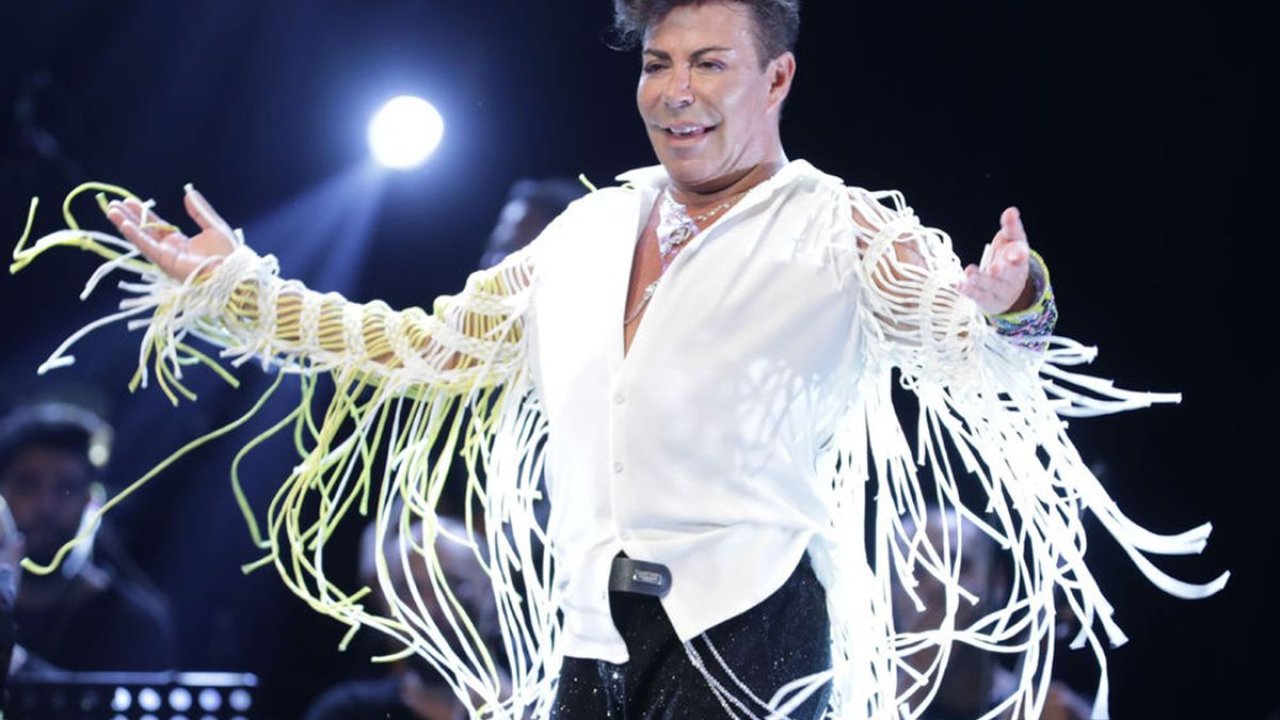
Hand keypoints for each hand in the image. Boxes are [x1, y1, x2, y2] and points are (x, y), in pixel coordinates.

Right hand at [105, 185, 236, 280]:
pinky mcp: (167, 263)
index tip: (129, 201)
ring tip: (111, 212)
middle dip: (128, 218)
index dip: (143, 214)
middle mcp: (170, 250)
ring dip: (126, 226)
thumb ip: (200, 211)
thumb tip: (188, 193)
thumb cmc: (227, 253)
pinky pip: (148, 248)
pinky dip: (136, 237)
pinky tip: (125, 225)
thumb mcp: (214, 226)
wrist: (233, 272)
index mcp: (180, 242)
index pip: (156, 226)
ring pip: (142, 239)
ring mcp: (167, 257)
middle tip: (113, 205)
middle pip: (144, 231)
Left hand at [958, 207, 1033, 314]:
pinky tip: (957, 284)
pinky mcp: (987, 301)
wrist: (1011, 290)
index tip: (1016, 253)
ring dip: (980, 280)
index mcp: (1020, 259)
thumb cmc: (1009, 259)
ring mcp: (1000, 290)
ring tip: (969, 271)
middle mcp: (1013, 277)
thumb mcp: (1012, 241)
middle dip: (1002, 271)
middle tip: (995, 267)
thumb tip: (1011, 210)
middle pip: (1008, 275)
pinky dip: (968, 290)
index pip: (1021, 256)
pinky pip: (978, 296)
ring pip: (991, 287)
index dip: (1018, 255)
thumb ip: (1011, 227)